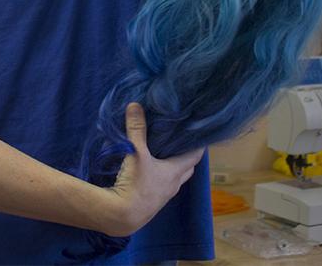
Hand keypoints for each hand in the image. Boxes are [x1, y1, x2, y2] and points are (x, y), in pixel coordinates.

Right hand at [98, 103, 204, 236]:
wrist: (121, 216)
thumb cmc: (135, 184)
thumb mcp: (135, 153)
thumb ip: (136, 129)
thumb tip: (135, 104)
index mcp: (175, 172)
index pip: (195, 156)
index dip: (199, 145)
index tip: (199, 133)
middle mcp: (173, 185)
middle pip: (187, 169)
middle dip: (186, 156)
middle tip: (180, 141)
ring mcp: (163, 197)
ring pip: (174, 179)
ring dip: (173, 168)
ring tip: (164, 154)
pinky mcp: (151, 203)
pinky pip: (161, 187)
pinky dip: (160, 178)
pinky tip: (149, 172)